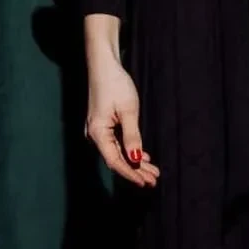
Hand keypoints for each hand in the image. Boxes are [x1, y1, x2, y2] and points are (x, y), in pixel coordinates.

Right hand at [85, 55, 159, 186]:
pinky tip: (141, 156)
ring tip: (151, 171)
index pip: (115, 161)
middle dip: (136, 170)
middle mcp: (95, 136)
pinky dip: (129, 149)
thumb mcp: (128, 110)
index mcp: (98, 134)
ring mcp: (98, 130)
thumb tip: (135, 158)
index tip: (145, 182)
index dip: (130, 173)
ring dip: (134, 161)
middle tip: (153, 180)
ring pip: (118, 151)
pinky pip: (116, 142)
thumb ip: (132, 136)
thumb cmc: (116, 85)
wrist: (104, 66)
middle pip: (116, 159)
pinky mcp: (103, 124)